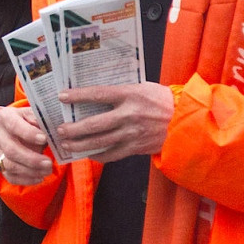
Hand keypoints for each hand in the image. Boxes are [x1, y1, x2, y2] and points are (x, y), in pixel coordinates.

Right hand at [0, 105, 52, 184]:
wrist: (20, 129)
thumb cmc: (30, 121)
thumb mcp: (35, 114)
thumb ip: (40, 120)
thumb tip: (48, 130)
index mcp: (5, 117)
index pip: (14, 125)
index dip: (28, 133)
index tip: (44, 139)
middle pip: (11, 150)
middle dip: (31, 159)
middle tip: (49, 163)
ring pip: (10, 165)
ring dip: (30, 171)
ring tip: (47, 170)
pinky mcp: (0, 165)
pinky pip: (10, 176)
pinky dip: (26, 179)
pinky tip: (40, 178)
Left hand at [57, 82, 172, 162]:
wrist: (185, 121)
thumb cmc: (161, 101)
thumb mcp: (142, 88)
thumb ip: (120, 91)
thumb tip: (94, 94)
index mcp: (130, 95)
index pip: (98, 94)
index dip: (78, 96)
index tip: (61, 97)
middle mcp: (129, 115)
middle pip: (94, 124)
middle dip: (73, 129)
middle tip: (59, 130)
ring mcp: (132, 133)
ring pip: (99, 142)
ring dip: (80, 144)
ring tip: (66, 144)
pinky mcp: (136, 148)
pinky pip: (112, 154)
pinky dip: (98, 155)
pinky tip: (88, 154)